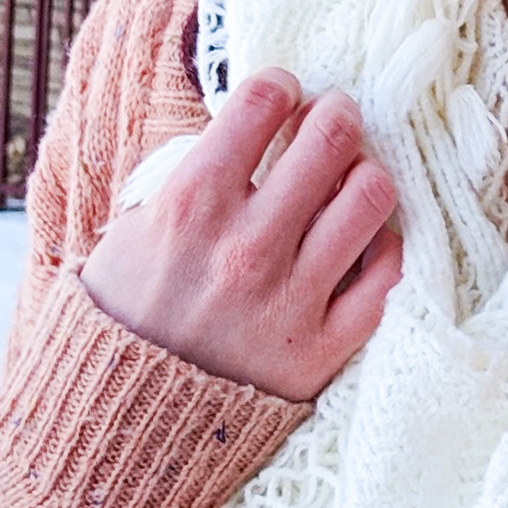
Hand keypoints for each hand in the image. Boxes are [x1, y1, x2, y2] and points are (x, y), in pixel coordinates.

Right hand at [79, 70, 401, 402]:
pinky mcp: (322, 347)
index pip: (263, 101)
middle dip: (336, 115)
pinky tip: (361, 242)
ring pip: (370, 198)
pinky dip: (383, 247)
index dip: (279, 86)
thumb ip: (189, 175)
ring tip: (347, 181)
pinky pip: (387, 275)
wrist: (120, 421)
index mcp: (191, 203)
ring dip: (364, 175)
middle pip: (332, 136)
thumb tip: (248, 129)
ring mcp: (291, 297)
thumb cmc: (124, 315)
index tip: (281, 97)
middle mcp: (247, 244)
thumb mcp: (131, 229)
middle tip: (329, 123)